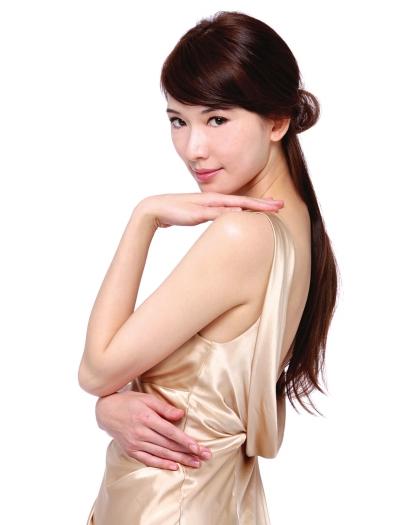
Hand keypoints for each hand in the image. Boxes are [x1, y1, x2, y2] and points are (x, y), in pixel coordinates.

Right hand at [95, 390, 211, 469]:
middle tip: (205, 457)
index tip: (199, 448)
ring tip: (195, 464)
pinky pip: (149, 460)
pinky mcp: (131, 450)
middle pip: (169, 445)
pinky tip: (174, 467)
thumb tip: (181, 414)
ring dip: (180, 460)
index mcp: (147, 418)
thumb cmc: (129, 402)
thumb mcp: (147, 399)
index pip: (171, 432)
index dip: (186, 441)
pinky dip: (162, 464)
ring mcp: (136, 443)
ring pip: (162, 454)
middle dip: (188, 452)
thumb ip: (164, 408)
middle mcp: (141, 433)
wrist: (106, 412)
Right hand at [136, 192, 283, 228]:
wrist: (155, 208)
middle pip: (243, 201)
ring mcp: (206, 205)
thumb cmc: (177, 212)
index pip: (242, 202)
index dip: (260, 203)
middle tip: (282, 205)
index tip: (275, 205)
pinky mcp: (197, 211)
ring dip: (252, 206)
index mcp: (215, 201)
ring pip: (234, 204)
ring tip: (270, 208)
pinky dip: (229, 212)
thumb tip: (223, 222)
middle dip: (263, 203)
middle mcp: (214, 200)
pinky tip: (241, 212)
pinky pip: (216, 212)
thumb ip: (212, 217)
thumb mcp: (198, 215)